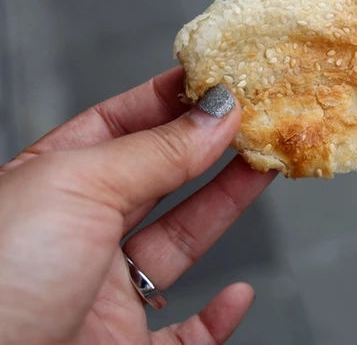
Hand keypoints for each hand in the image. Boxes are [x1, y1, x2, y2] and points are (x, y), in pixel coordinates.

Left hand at [0, 69, 275, 343]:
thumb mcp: (77, 187)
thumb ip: (154, 152)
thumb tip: (215, 114)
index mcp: (48, 186)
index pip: (116, 127)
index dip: (168, 101)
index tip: (216, 80)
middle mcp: (75, 237)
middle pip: (158, 180)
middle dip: (209, 147)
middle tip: (256, 119)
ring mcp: (101, 296)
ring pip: (180, 245)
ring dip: (226, 208)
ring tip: (265, 170)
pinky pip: (184, 337)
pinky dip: (218, 317)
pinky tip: (238, 294)